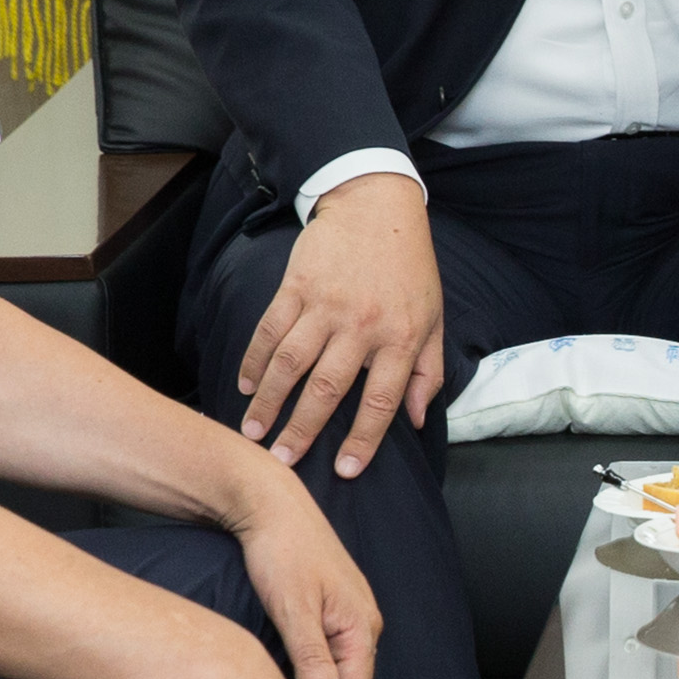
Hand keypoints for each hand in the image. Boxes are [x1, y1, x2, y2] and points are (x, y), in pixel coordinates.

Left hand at [226, 466, 379, 678]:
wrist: (272, 505)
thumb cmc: (280, 552)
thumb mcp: (292, 609)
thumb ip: (311, 657)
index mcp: (361, 625)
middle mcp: (364, 621)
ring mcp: (350, 612)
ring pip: (341, 668)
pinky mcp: (333, 605)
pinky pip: (332, 651)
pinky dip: (315, 673)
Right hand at [237, 177, 441, 479]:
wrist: (377, 206)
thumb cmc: (410, 269)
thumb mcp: (432, 320)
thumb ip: (427, 373)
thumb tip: (416, 421)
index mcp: (400, 339)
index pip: (381, 402)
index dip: (363, 440)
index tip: (344, 471)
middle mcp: (362, 326)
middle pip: (328, 388)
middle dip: (303, 429)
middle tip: (282, 460)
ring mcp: (325, 305)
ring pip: (291, 362)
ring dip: (269, 401)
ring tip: (253, 431)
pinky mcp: (296, 286)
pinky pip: (270, 330)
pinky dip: (255, 358)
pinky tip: (246, 384)